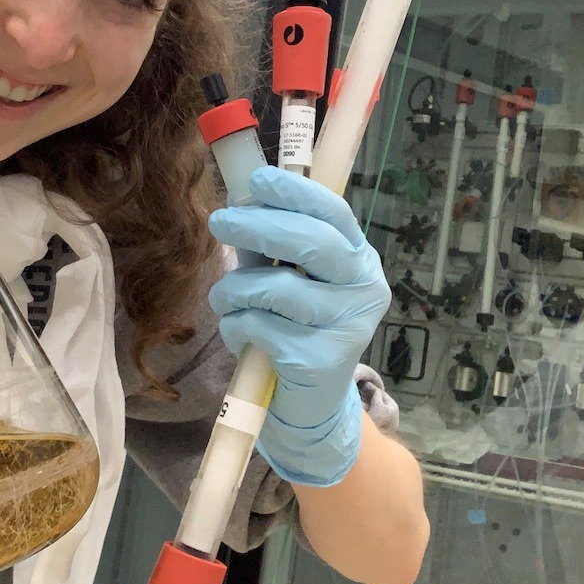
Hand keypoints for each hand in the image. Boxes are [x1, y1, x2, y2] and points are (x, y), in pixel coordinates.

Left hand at [208, 166, 390, 486]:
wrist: (309, 404)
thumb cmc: (295, 328)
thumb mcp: (292, 279)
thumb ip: (273, 244)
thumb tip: (239, 196)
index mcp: (359, 260)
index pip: (334, 213)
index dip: (296, 193)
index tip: (258, 179)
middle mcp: (363, 290)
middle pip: (310, 243)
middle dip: (257, 226)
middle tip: (220, 221)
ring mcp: (345, 327)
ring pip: (274, 288)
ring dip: (234, 289)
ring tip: (226, 299)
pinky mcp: (318, 361)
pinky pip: (257, 326)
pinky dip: (235, 326)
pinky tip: (241, 337)